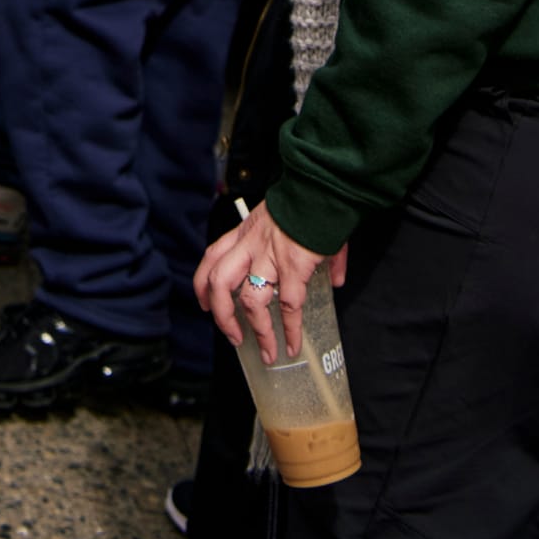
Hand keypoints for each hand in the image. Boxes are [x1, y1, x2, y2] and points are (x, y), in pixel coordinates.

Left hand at [195, 199, 344, 363]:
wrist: (320, 186)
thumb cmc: (308, 201)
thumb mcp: (292, 220)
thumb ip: (303, 250)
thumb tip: (334, 279)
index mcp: (245, 231)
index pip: (212, 258)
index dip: (204, 284)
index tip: (205, 303)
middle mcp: (250, 245)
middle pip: (219, 283)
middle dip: (221, 315)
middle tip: (232, 336)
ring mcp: (270, 257)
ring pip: (249, 301)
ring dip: (257, 331)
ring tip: (267, 352)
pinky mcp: (293, 266)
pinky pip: (288, 306)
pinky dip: (290, 330)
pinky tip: (293, 345)